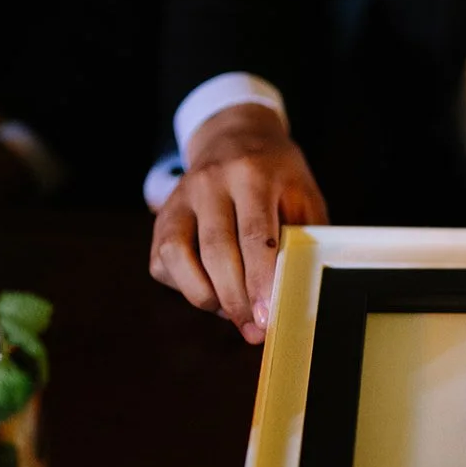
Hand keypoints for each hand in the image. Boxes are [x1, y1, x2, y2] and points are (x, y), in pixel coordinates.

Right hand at [149, 103, 329, 342]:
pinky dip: (186, 286)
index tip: (268, 317)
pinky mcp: (161, 217)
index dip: (261, 281)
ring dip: (206, 296)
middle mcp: (209, 183)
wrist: (234, 136)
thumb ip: (303, 239)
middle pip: (216, 252)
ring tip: (235, 312)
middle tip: (255, 330)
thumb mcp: (302, 195)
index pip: (255, 235)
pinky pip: (164, 263)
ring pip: (177, 258)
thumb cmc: (277, 175)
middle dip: (236, 300)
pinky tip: (213, 289)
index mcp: (251, 174)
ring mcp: (179, 199)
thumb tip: (300, 295)